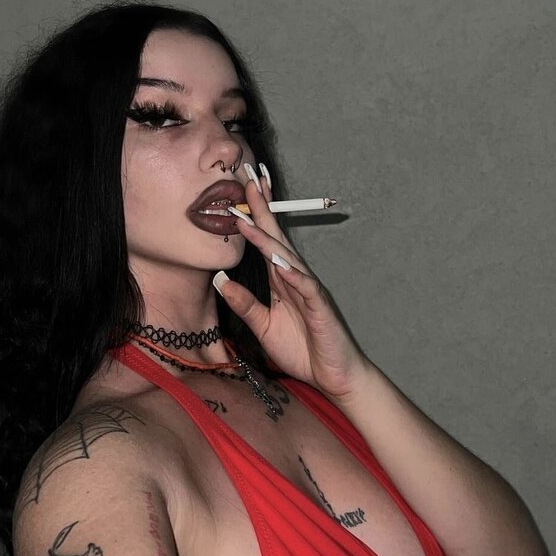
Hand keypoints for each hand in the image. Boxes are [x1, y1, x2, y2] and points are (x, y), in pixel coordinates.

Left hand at [214, 165, 370, 401]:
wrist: (333, 375)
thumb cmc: (302, 349)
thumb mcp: (263, 327)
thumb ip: (244, 304)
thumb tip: (222, 280)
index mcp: (279, 280)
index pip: (263, 241)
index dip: (252, 215)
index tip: (239, 189)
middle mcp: (294, 278)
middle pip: (275, 237)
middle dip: (261, 208)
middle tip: (248, 180)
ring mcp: (308, 290)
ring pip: (286, 257)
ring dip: (268, 238)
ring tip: (249, 218)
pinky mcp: (320, 307)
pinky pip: (305, 287)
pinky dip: (292, 274)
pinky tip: (279, 264)